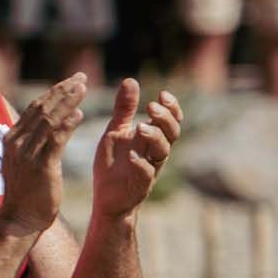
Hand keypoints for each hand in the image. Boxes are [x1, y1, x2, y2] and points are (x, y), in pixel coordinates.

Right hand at [0, 73, 89, 235]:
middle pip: (42, 109)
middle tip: (80, 78)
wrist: (20, 220)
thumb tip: (28, 128)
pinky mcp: (41, 166)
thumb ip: (25, 144)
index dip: (53, 92)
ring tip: (82, 88)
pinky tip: (79, 114)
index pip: (34, 109)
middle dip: (62, 91)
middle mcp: (17, 143)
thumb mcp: (20, 163)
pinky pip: (56, 140)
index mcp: (12, 140)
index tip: (70, 81)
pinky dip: (67, 125)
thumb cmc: (24, 194)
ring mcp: (28, 154)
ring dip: (67, 102)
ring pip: (49, 120)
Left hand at [88, 79, 179, 220]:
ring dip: (155, 137)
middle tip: (152, 108)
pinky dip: (141, 163)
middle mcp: (154, 152)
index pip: (170, 119)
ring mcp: (150, 167)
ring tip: (140, 128)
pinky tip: (132, 155)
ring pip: (163, 151)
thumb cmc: (114, 163)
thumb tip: (131, 80)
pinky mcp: (141, 184)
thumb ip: (123, 109)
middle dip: (165, 119)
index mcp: (151, 137)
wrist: (106, 197)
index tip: (163, 94)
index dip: (171, 107)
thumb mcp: (116, 132)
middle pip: (172, 133)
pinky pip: (147, 173)